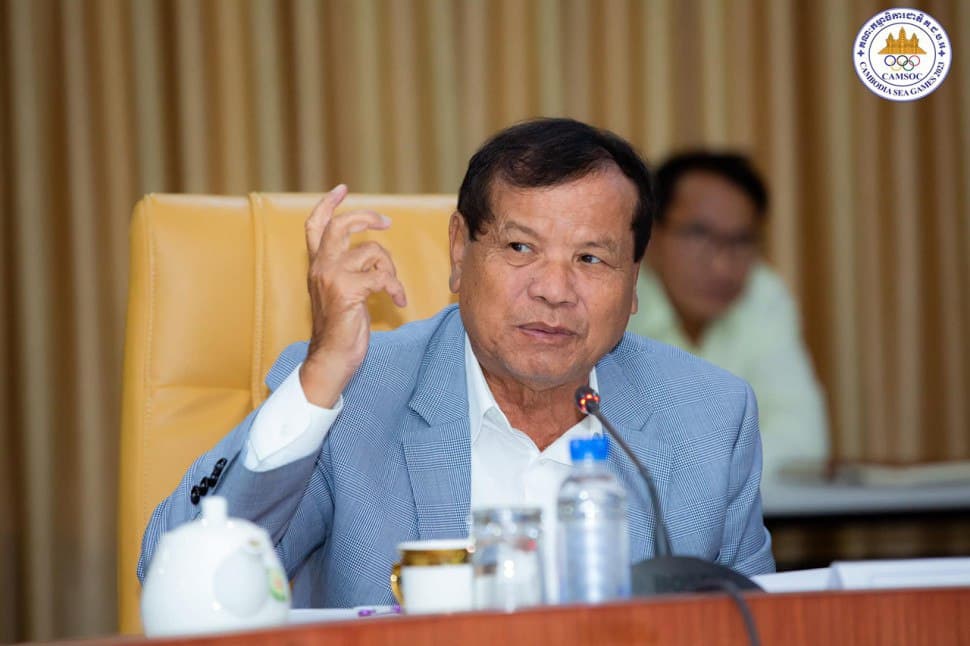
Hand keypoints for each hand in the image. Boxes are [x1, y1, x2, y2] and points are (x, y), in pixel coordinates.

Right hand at [299, 185, 407, 406]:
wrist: (332, 359)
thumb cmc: (341, 330)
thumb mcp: (341, 293)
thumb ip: (347, 271)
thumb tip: (370, 255)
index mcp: (317, 266)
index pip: (315, 226)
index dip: (328, 204)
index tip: (342, 189)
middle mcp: (320, 267)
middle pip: (341, 226)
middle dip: (366, 217)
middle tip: (386, 223)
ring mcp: (332, 277)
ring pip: (371, 252)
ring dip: (390, 269)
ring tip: (393, 290)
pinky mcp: (348, 291)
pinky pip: (382, 276)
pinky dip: (395, 288)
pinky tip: (397, 302)